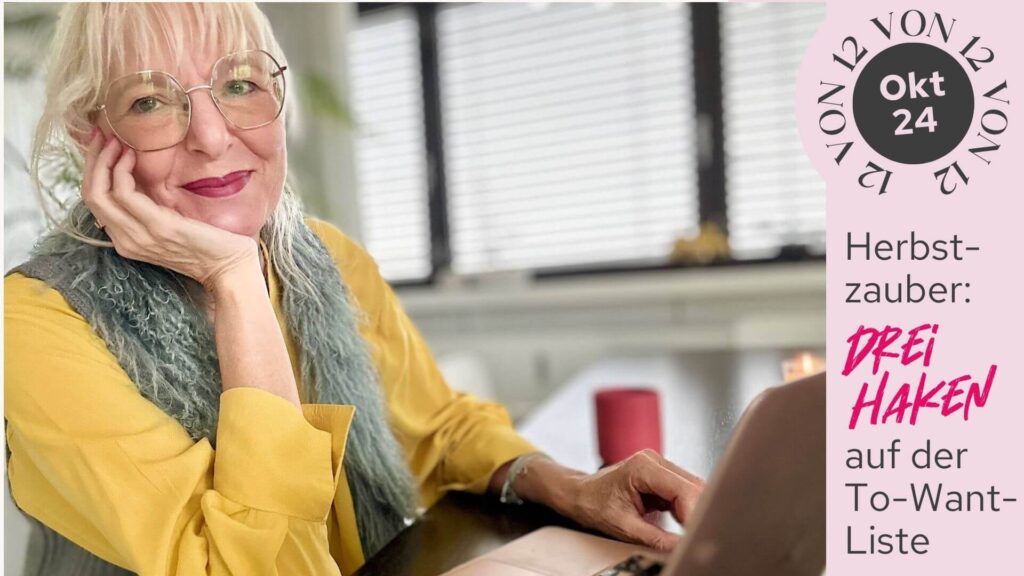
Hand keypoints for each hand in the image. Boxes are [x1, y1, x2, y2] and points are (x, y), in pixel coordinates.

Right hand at [80, 129, 258, 290]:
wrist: (230, 268)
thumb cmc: (208, 244)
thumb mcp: (170, 224)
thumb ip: (150, 209)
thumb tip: (138, 178)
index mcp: (127, 240)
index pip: (95, 202)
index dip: (93, 169)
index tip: (103, 144)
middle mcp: (126, 241)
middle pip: (90, 195)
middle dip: (93, 160)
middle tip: (102, 135)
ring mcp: (139, 236)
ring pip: (98, 193)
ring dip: (104, 160)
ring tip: (117, 141)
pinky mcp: (158, 227)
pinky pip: (124, 194)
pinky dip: (122, 170)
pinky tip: (132, 155)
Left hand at [571, 450, 703, 550]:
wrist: (580, 495)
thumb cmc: (594, 505)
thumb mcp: (624, 527)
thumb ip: (656, 539)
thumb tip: (681, 547)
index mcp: (643, 467)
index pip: (683, 489)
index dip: (695, 513)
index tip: (697, 534)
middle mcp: (654, 461)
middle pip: (693, 487)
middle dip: (697, 512)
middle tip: (696, 536)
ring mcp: (659, 466)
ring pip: (692, 489)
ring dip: (693, 511)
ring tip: (687, 532)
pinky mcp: (661, 476)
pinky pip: (683, 492)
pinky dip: (686, 509)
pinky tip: (680, 523)